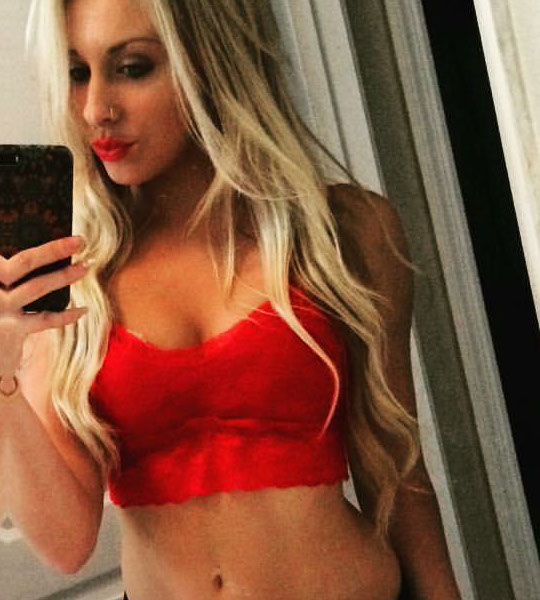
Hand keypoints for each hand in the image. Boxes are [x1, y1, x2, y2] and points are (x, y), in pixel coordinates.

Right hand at [0, 237, 88, 388]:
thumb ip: (8, 270)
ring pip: (37, 287)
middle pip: (23, 261)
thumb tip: (32, 251)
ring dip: (65, 276)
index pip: (6, 247)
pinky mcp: (11, 331)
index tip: (54, 225)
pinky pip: (44, 319)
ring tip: (86, 266)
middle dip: (54, 249)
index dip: (38, 242)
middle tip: (80, 240)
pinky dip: (66, 315)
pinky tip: (83, 310)